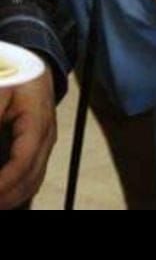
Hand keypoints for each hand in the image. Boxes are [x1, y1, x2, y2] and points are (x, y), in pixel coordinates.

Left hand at [0, 66, 56, 209]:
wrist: (36, 63)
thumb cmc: (18, 74)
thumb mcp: (2, 89)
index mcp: (38, 123)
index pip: (23, 162)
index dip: (5, 182)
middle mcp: (46, 137)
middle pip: (31, 178)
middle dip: (7, 196)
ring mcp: (46, 143)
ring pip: (33, 181)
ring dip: (13, 196)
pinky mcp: (40, 146)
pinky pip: (32, 175)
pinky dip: (17, 189)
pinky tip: (4, 194)